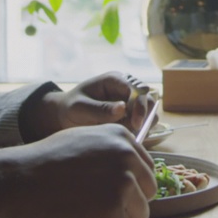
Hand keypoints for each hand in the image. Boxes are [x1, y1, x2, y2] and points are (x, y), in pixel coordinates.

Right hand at [0, 124, 156, 217]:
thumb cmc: (44, 163)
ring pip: (139, 216)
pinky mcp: (113, 216)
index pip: (146, 171)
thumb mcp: (84, 140)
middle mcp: (128, 159)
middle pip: (147, 194)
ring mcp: (122, 187)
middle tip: (96, 208)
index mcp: (122, 138)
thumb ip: (111, 152)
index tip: (105, 192)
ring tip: (88, 216)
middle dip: (127, 205)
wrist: (17, 182)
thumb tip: (133, 173)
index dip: (128, 187)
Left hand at [24, 71, 155, 139]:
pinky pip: (144, 123)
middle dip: (145, 114)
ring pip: (150, 111)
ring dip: (144, 124)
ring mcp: (131, 102)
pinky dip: (140, 131)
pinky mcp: (132, 115)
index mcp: (114, 80)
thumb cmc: (71, 108)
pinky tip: (127, 136)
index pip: (135, 89)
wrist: (67, 117)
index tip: (134, 123)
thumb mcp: (79, 108)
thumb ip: (99, 109)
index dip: (138, 105)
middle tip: (135, 129)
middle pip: (148, 98)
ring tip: (128, 134)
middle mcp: (126, 89)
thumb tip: (122, 109)